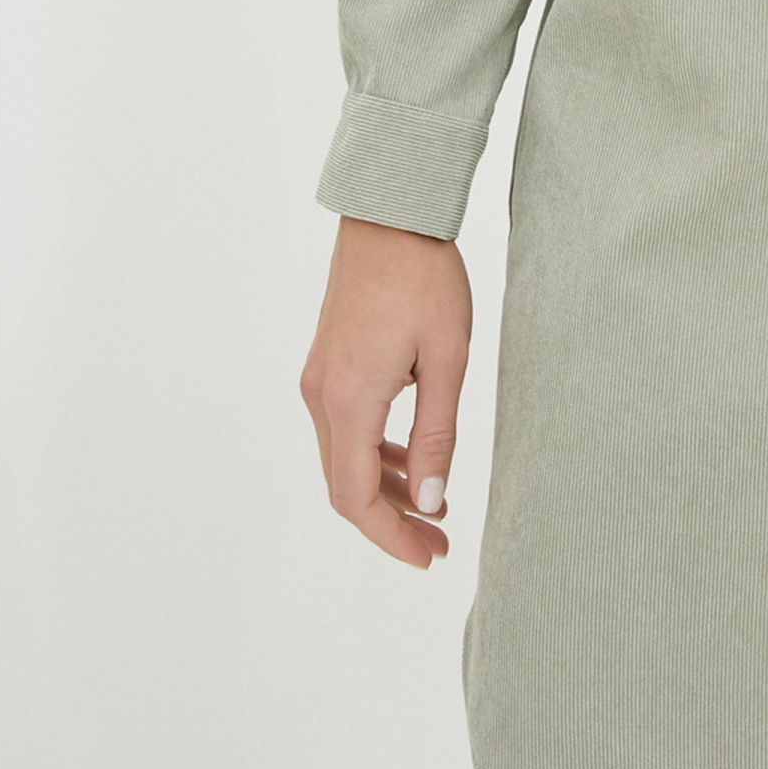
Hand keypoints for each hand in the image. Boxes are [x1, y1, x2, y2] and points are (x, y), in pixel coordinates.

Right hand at [300, 215, 471, 568]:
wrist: (390, 212)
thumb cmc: (425, 277)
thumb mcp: (448, 358)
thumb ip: (439, 434)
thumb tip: (432, 502)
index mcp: (350, 398)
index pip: (356, 497)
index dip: (391, 536)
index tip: (429, 556)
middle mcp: (322, 395)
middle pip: (345, 485)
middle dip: (391, 521)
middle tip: (439, 543)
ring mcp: (319, 378)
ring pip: (344, 458)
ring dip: (385, 489)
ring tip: (435, 509)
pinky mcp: (328, 362)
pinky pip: (345, 427)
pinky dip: (377, 454)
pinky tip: (415, 461)